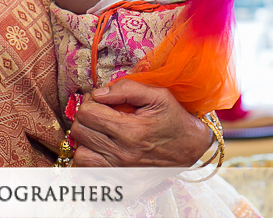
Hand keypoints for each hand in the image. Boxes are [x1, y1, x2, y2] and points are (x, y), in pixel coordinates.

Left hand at [69, 79, 212, 166]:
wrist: (193, 149)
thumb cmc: (174, 119)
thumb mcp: (158, 95)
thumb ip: (127, 89)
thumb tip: (99, 93)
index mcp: (131, 131)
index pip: (87, 113)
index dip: (90, 101)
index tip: (101, 100)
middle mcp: (123, 154)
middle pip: (79, 131)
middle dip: (86, 117)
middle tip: (99, 113)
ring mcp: (121, 172)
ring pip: (80, 154)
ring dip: (85, 140)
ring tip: (99, 132)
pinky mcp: (122, 184)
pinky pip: (89, 173)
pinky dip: (90, 159)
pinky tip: (101, 149)